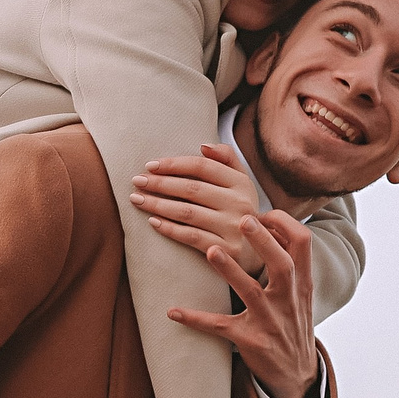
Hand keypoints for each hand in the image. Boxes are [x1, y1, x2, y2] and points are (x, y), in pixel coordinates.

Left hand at [131, 145, 268, 274]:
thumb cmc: (241, 211)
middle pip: (191, 188)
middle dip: (160, 183)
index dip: (173, 164)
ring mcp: (234, 228)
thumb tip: (203, 146)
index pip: (202, 166)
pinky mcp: (227, 250)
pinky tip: (153, 222)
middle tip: (137, 181)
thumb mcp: (242, 183)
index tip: (150, 165)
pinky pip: (191, 236)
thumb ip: (226, 159)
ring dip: (158, 205)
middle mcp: (240, 203)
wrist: (262, 251)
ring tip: (137, 200)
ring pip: (187, 212)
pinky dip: (169, 228)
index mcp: (241, 182)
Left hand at [167, 212, 318, 397]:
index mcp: (301, 282)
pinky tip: (173, 311)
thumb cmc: (291, 322)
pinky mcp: (250, 341)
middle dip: (264, 242)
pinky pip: (220, 328)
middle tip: (243, 218)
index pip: (303, 243)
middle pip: (282, 264)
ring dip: (230, 271)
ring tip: (211, 250)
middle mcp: (288, 299)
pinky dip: (196, 319)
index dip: (284, 223)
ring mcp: (269, 321)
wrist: (297, 373)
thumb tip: (268, 222)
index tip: (260, 211)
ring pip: (250, 293)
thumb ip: (288, 260)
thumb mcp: (300, 291)